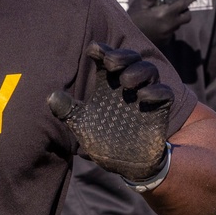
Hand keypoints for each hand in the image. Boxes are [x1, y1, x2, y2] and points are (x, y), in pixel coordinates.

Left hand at [48, 42, 173, 182]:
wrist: (126, 164)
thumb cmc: (103, 140)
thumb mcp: (82, 125)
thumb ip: (67, 110)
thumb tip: (51, 96)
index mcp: (107, 84)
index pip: (106, 58)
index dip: (101, 50)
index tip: (93, 50)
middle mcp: (126, 85)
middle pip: (130, 58)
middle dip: (121, 56)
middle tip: (110, 62)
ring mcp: (144, 95)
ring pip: (148, 70)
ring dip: (137, 71)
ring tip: (125, 82)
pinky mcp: (160, 108)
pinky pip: (164, 93)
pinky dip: (155, 92)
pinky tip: (142, 97)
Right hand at [127, 0, 202, 45]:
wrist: (124, 35)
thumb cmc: (133, 15)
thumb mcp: (142, 0)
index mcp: (164, 13)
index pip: (184, 3)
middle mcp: (169, 25)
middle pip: (187, 17)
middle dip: (185, 10)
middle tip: (176, 5)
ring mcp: (168, 35)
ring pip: (179, 25)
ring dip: (175, 19)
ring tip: (162, 15)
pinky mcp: (165, 42)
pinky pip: (171, 32)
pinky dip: (168, 27)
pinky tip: (157, 25)